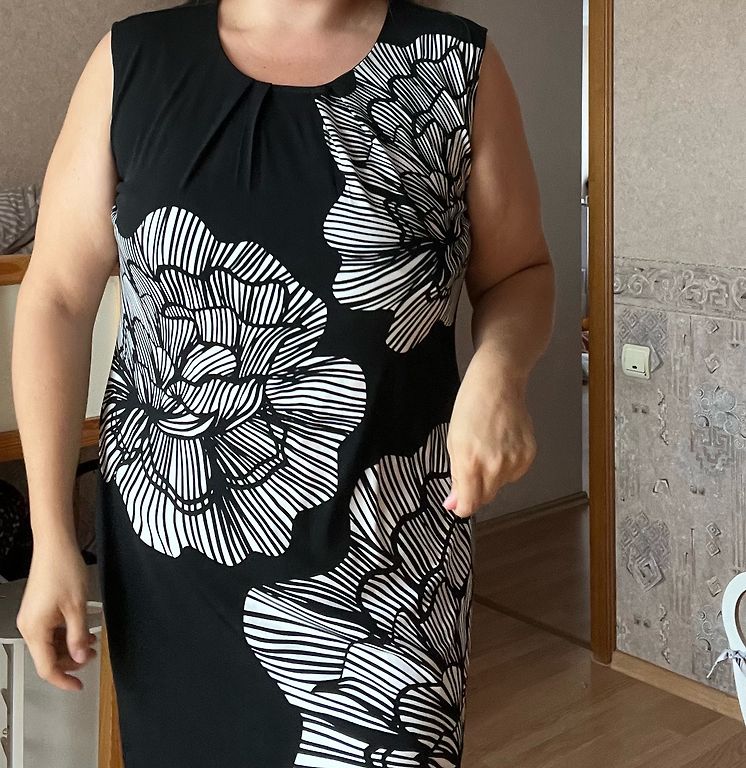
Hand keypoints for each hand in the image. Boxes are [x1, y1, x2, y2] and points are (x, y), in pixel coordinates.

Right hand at [16, 536, 96, 690]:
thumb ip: (78, 636)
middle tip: (92, 655)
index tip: (79, 686)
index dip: (64, 679)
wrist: (55, 547)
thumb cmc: (63, 570)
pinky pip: (51, 631)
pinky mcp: (38, 610)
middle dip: (71, 660)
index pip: (47, 668)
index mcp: (35, 630)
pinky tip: (82, 628)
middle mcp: (29, 626)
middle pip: (48, 657)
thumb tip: (80, 658)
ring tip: (91, 639)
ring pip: (51, 644)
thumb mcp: (77, 607)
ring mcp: (33, 618)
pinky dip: (66, 633)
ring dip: (70, 645)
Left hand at [444, 364, 536, 518]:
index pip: (469, 504)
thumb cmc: (471, 407)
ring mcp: (514, 461)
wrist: (497, 384)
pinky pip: (515, 474)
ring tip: (488, 448)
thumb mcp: (453, 442)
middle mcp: (494, 466)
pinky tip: (502, 445)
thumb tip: (454, 503)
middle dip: (476, 489)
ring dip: (492, 476)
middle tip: (471, 465)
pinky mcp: (528, 456)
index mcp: (470, 462)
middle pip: (486, 497)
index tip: (458, 504)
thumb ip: (456, 476)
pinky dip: (507, 466)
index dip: (462, 507)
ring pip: (500, 485)